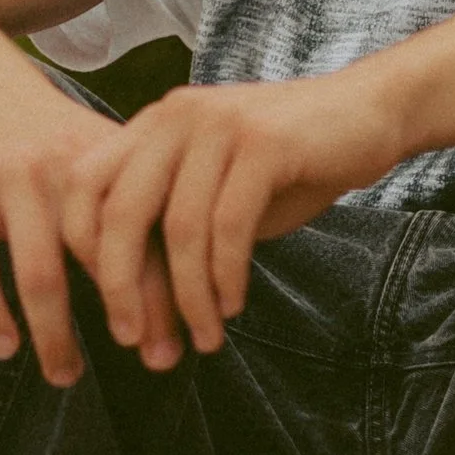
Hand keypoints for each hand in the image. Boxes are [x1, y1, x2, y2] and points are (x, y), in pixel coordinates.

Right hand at [0, 72, 185, 388]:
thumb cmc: (54, 140)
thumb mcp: (104, 160)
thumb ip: (142, 214)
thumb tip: (195, 297)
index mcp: (113, 161)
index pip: (153, 240)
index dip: (172, 297)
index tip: (183, 346)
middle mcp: (69, 167)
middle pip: (107, 262)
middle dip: (133, 320)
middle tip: (150, 366)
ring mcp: (13, 176)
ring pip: (41, 275)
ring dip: (55, 335)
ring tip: (66, 376)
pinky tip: (5, 346)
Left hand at [63, 70, 401, 363]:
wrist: (369, 113)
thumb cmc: (290, 164)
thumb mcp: (218, 193)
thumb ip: (174, 232)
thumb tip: (137, 313)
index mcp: (153, 124)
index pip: (85, 187)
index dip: (85, 253)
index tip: (111, 304)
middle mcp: (176, 116)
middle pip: (121, 213)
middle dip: (122, 287)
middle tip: (132, 340)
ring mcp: (219, 124)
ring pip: (180, 228)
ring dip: (188, 297)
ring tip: (203, 337)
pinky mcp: (265, 143)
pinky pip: (230, 226)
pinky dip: (226, 277)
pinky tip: (233, 305)